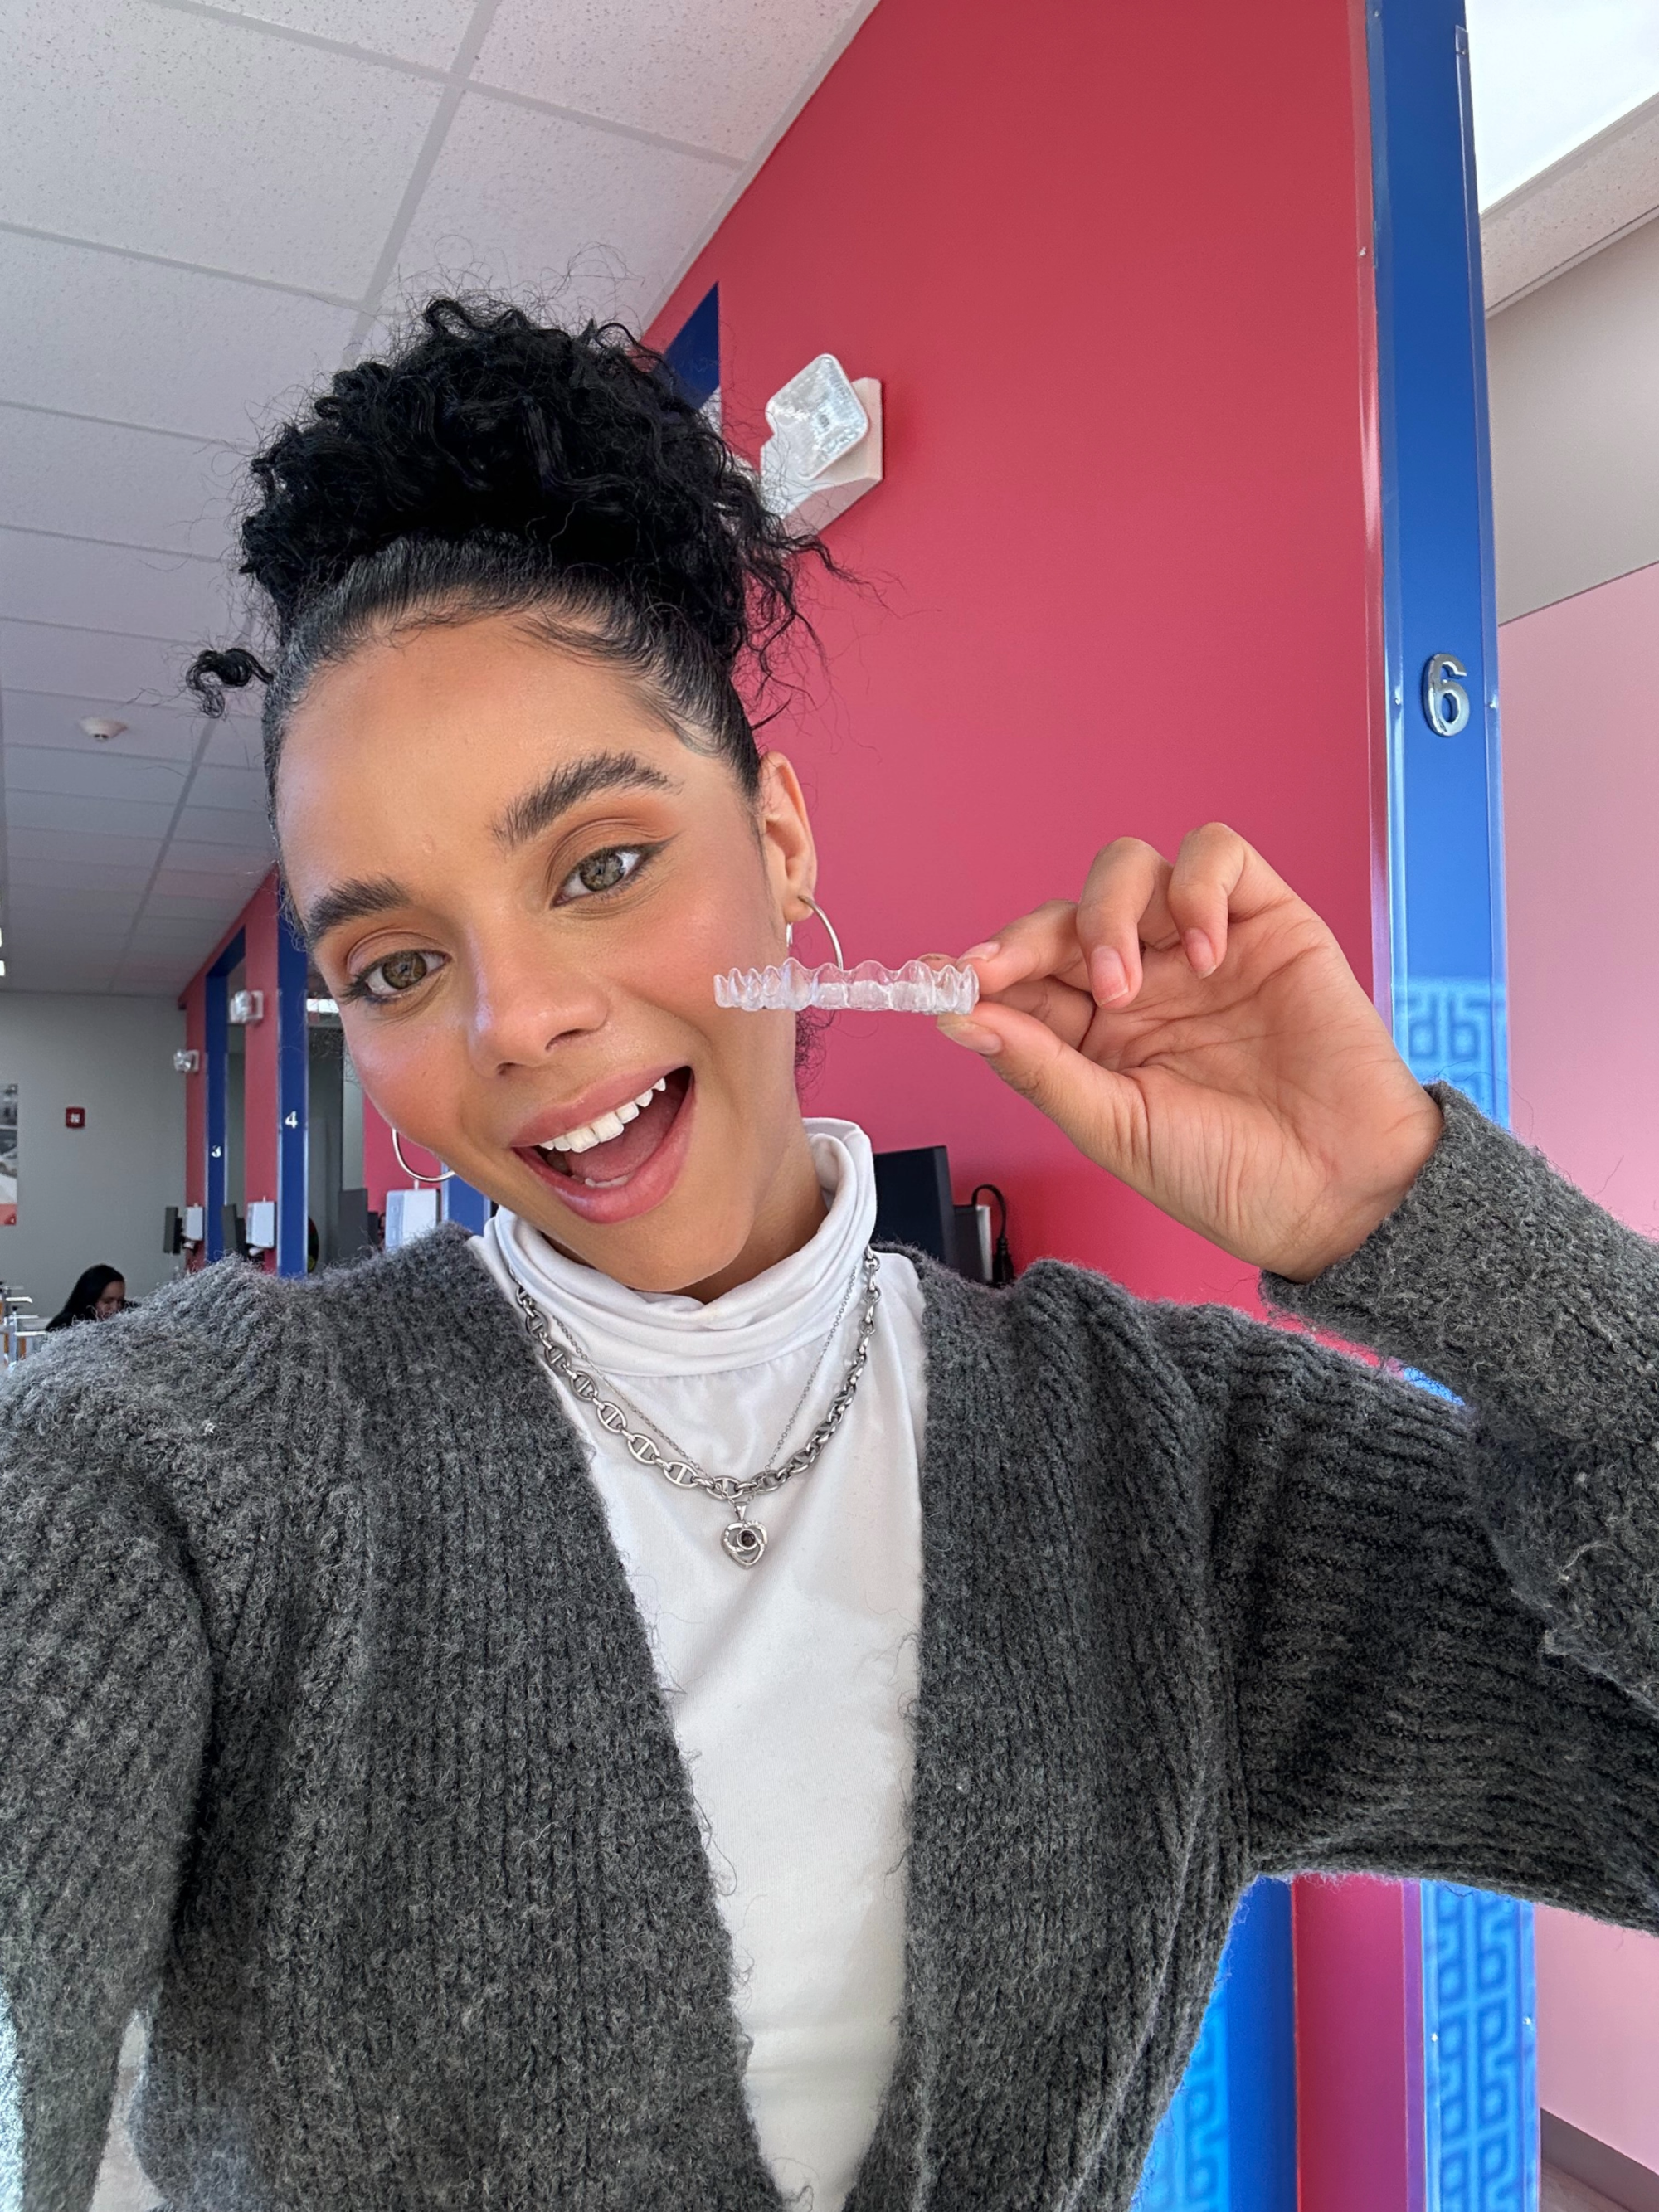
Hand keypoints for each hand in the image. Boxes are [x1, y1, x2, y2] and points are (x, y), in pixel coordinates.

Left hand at [937, 824, 1442, 1280]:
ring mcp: (1202, 948)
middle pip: (1067, 913)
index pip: (1025, 974)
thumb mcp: (1111, 1128)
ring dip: (1109, 914)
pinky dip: (1196, 888)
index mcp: (1096, 1035)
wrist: (1337, 1193)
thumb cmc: (1228, 1175)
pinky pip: (1217, 856)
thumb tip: (957, 1018)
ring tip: (1127, 984)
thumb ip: (1037, 1066)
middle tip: (1017, 973)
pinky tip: (1205, 954)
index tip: (949, 978)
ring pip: (1130, 868)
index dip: (984, 967)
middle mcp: (1145, 982)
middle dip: (1032, 937)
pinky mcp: (1267, 921)